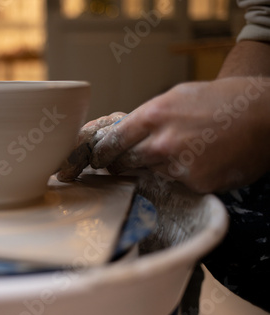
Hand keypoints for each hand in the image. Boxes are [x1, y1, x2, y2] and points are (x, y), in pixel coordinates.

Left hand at [57, 76, 269, 192]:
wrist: (265, 116)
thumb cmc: (220, 102)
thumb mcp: (176, 97)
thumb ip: (147, 117)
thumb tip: (120, 132)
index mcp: (153, 115)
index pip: (112, 141)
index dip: (100, 153)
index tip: (96, 159)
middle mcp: (162, 141)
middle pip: (124, 162)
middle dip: (120, 164)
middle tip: (122, 163)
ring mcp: (179, 165)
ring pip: (150, 172)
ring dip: (155, 167)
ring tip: (179, 151)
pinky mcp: (196, 182)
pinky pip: (176, 182)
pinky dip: (181, 175)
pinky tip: (198, 160)